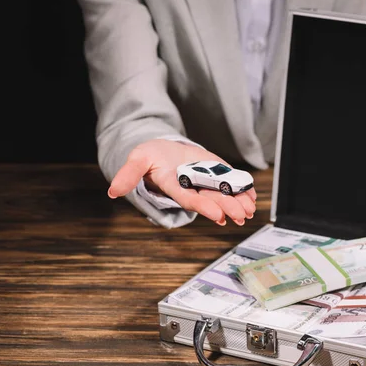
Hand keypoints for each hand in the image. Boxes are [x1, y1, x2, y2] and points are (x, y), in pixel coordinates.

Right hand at [107, 139, 256, 225]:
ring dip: (238, 203)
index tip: (218, 215)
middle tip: (242, 215)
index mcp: (174, 187)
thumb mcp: (137, 158)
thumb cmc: (150, 156)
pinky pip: (230, 183)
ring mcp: (205, 182)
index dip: (203, 207)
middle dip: (227, 207)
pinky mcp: (214, 174)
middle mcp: (192, 188)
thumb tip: (113, 191)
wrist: (163, 150)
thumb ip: (128, 174)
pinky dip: (241, 190)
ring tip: (250, 209)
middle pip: (211, 200)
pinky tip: (252, 195)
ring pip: (223, 195)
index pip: (189, 199)